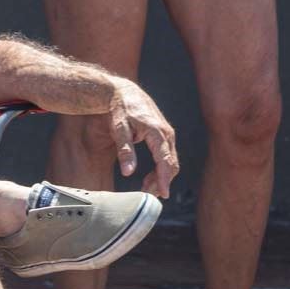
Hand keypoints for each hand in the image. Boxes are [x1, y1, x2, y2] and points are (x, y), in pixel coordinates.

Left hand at [108, 80, 178, 198]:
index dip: (163, 179)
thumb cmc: (120, 110)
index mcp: (156, 131)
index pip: (164, 160)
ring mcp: (167, 134)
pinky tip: (150, 178)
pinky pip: (167, 156)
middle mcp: (167, 133)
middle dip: (161, 181)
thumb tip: (128, 173)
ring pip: (170, 162)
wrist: (124, 93)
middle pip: (171, 164)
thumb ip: (124, 151)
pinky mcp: (164, 136)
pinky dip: (160, 169)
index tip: (162, 194)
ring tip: (146, 189)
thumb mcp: (118, 130)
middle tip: (148, 196)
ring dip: (161, 177)